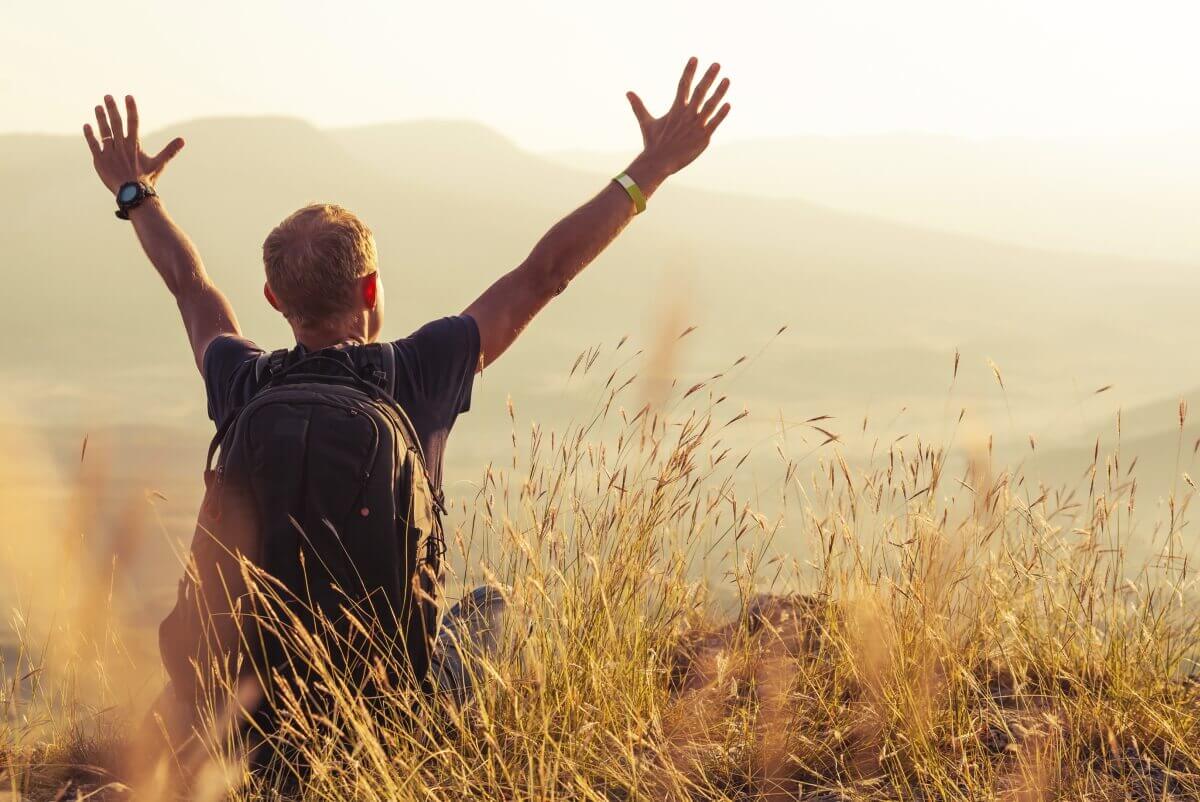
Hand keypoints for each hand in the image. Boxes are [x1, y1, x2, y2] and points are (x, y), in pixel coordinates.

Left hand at [83, 95, 184, 194]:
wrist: (132, 194)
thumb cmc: (146, 179)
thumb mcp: (159, 163)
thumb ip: (170, 150)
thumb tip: (183, 140)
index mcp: (135, 145)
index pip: (133, 123)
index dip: (131, 109)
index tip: (128, 97)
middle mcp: (122, 147)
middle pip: (116, 123)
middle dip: (112, 108)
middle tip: (108, 96)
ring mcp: (110, 153)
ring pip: (104, 132)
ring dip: (101, 118)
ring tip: (98, 107)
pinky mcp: (100, 160)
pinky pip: (93, 145)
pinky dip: (90, 135)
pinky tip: (87, 125)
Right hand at [626, 58, 731, 178]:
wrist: (658, 163)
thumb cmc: (653, 143)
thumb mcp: (646, 122)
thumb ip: (638, 106)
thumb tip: (628, 92)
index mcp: (675, 109)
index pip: (683, 85)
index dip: (689, 71)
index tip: (695, 58)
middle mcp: (687, 115)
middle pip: (699, 91)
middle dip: (708, 77)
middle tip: (717, 64)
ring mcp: (696, 125)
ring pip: (711, 105)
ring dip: (719, 92)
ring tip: (726, 79)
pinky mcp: (703, 137)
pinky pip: (714, 123)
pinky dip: (721, 114)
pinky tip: (728, 104)